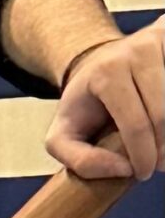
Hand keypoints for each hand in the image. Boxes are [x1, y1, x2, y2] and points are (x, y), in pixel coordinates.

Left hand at [45, 19, 162, 181]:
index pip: (136, 123)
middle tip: (158, 165)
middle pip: (163, 113)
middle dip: (163, 148)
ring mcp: (160, 44)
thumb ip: (80, 160)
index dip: (144, 155)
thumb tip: (124, 169)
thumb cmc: (85, 104)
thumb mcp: (63, 135)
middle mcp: (137, 52)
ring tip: (162, 150)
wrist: (98, 65)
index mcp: (107, 72)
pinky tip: (161, 126)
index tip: (143, 173)